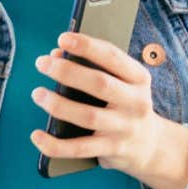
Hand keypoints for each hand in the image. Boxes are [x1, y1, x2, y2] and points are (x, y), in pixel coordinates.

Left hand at [30, 32, 187, 188]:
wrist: (151, 145)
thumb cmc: (125, 104)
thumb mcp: (122, 82)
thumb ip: (93, 67)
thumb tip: (56, 55)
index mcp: (138, 78)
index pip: (113, 57)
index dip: (87, 46)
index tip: (63, 38)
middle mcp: (135, 102)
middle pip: (100, 84)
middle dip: (67, 71)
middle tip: (42, 63)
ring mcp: (124, 128)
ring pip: (87, 116)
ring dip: (58, 105)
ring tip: (37, 93)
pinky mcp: (112, 150)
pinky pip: (79, 149)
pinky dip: (55, 145)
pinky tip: (36, 135)